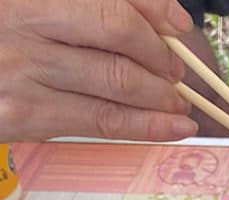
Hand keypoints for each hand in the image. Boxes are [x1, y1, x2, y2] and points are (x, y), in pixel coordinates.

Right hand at [0, 0, 197, 141]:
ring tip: (178, 102)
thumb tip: (156, 19)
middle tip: (177, 71)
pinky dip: (147, 127)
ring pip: (116, 84)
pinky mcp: (24, 115)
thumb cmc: (2, 33)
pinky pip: (101, 122)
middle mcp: (22, 23)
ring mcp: (22, 71)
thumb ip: (86, 7)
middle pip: (117, 35)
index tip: (179, 27)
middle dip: (160, 56)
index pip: (109, 3)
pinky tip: (172, 127)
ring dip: (161, 96)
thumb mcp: (33, 6)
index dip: (154, 11)